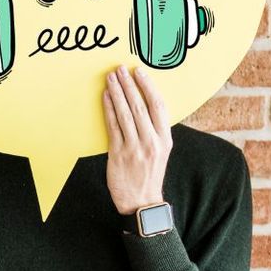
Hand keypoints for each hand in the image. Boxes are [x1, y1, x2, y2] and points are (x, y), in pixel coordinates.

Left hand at [101, 65, 171, 215]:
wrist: (142, 202)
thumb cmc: (149, 174)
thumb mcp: (161, 151)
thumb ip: (155, 130)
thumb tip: (144, 104)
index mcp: (165, 139)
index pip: (158, 106)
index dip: (148, 86)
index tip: (139, 72)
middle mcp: (151, 141)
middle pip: (140, 106)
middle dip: (128, 85)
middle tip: (120, 69)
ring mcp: (135, 148)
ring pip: (125, 114)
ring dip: (116, 93)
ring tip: (110, 78)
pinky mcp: (118, 155)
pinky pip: (113, 127)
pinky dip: (108, 110)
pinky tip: (105, 97)